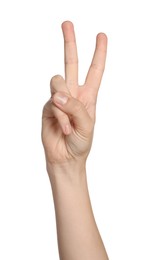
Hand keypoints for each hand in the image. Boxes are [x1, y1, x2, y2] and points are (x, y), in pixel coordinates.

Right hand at [41, 21, 106, 169]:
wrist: (66, 157)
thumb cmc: (81, 142)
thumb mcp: (87, 125)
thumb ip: (75, 107)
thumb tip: (58, 94)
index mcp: (88, 96)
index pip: (95, 70)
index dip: (99, 53)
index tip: (101, 36)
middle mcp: (73, 94)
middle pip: (71, 63)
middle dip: (70, 43)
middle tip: (67, 24)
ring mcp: (58, 99)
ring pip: (57, 82)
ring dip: (63, 102)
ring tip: (68, 123)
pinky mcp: (47, 107)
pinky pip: (52, 102)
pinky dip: (59, 116)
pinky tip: (63, 128)